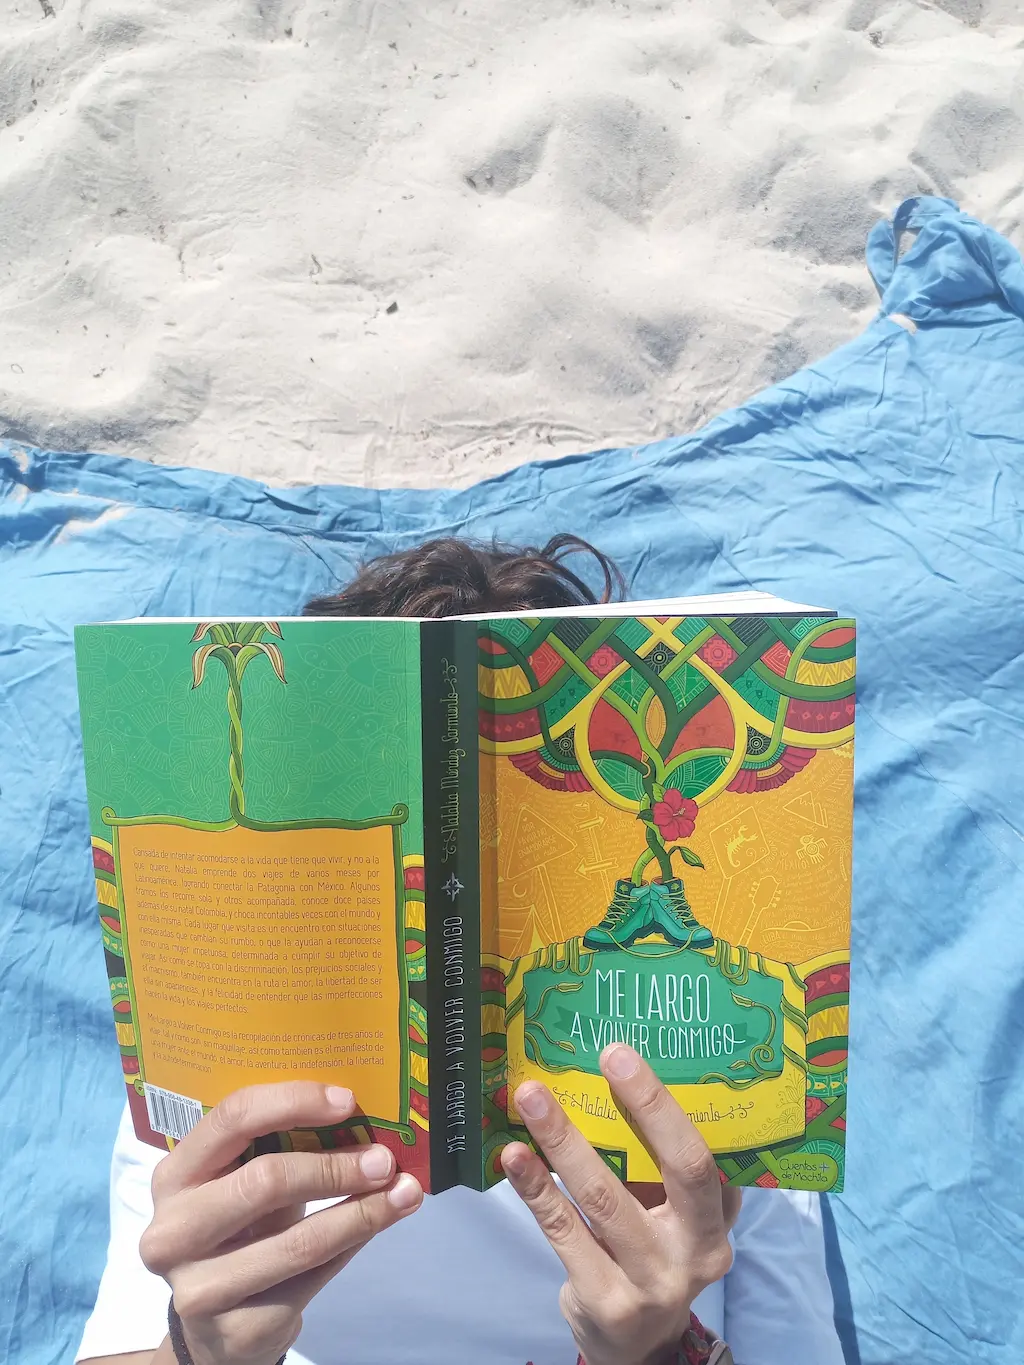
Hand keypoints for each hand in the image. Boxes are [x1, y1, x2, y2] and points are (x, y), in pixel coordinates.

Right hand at [139, 1081, 421, 1364]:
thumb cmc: (238, 1229)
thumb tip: (360, 1116)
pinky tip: (379, 1224)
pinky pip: (313, 1277)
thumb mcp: (241, 1181)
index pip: (232, 1118)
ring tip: (403, 1193)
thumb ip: (282, 1146)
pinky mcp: (237, 1330)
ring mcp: (199, 1287)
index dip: (294, 1102)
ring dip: (362, 1212)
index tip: (346, 1102)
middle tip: (384, 1159)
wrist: (215, 1327)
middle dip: (336, 1167)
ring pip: (299, 1241)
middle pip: (266, 1181)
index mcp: (174, 1175)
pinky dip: (353, 1245)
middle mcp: (173, 1231)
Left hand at [500, 1045, 739, 1364]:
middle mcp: (696, 1252)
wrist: (642, 1345)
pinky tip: (514, 1157)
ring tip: (531, 1098)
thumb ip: (666, 1166)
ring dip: (564, 1140)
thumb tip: (622, 1077)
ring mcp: (651, 1281)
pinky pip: (564, 1231)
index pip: (702, 1157)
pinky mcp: (607, 1300)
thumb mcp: (678, 1216)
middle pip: (674, 1169)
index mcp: (717, 1222)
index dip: (665, 1105)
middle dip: (643, 1106)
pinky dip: (536, 1188)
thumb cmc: (654, 1253)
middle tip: (605, 1056)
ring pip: (604, 1198)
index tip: (622, 1056)